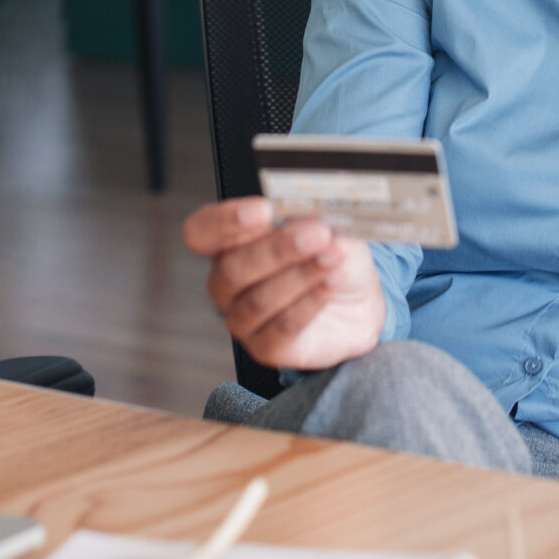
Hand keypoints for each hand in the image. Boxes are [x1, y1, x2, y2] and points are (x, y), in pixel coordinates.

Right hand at [182, 197, 388, 372]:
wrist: (358, 299)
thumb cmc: (330, 255)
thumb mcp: (325, 224)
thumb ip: (307, 218)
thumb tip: (304, 217)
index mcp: (228, 243)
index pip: (200, 232)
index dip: (224, 221)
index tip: (263, 210)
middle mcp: (226, 283)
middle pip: (232, 269)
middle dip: (278, 249)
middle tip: (318, 233)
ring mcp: (242, 319)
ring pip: (259, 300)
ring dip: (301, 275)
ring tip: (334, 256)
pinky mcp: (266, 347)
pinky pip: (282, 327)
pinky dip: (311, 302)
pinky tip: (331, 283)